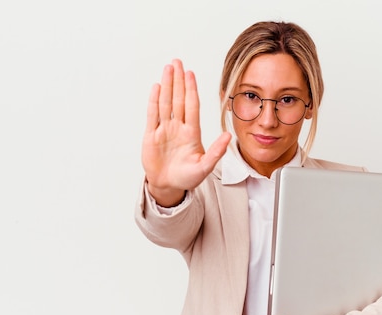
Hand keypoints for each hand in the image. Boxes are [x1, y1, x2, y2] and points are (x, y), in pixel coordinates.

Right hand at [142, 59, 230, 206]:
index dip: (191, 89)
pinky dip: (154, 101)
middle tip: (177, 62)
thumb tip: (229, 136)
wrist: (168, 186)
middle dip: (178, 80)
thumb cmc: (187, 178)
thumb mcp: (205, 167)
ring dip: (167, 86)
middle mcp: (178, 127)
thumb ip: (216, 151)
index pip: (191, 105)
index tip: (190, 73)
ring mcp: (164, 130)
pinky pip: (153, 115)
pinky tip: (156, 87)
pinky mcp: (151, 136)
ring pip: (165, 103)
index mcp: (192, 133)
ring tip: (167, 69)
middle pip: (178, 99)